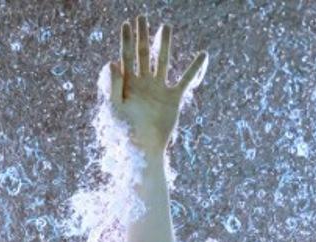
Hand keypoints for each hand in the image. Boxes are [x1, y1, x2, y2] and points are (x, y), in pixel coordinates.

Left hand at [107, 14, 207, 153]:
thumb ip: (113, 86)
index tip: (127, 24)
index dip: (126, 40)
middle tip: (142, 17)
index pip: (126, 56)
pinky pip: (186, 80)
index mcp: (127, 84)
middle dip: (142, 36)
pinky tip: (203, 55)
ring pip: (162, 61)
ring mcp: (159, 89)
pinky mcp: (173, 98)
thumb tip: (112, 61)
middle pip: (142, 54)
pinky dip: (194, 68)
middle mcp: (143, 83)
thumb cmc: (125, 133)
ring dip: (163, 44)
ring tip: (166, 27)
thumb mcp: (115, 108)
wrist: (143, 150)